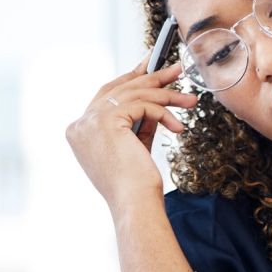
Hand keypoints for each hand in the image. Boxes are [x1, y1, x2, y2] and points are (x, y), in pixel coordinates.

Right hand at [65, 58, 199, 211]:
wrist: (134, 204)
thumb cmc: (136, 184)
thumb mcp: (135, 145)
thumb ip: (139, 122)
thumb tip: (156, 100)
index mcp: (81, 130)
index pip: (107, 94)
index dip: (131, 78)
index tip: (151, 67)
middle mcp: (80, 123)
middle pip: (120, 88)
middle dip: (151, 77)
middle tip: (176, 70)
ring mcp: (89, 121)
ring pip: (135, 94)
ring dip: (167, 95)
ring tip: (190, 101)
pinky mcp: (106, 121)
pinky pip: (142, 105)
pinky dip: (164, 113)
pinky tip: (177, 126)